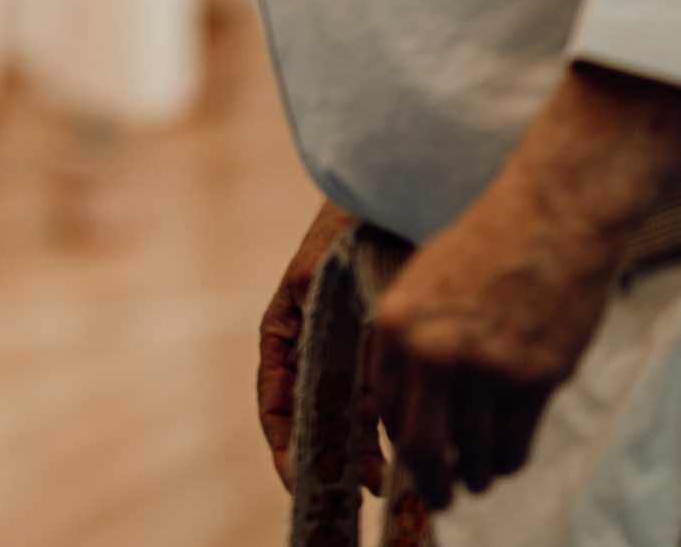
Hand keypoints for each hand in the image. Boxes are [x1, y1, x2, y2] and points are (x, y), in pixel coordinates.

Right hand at [256, 199, 373, 495]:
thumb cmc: (353, 226)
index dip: (284, 443)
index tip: (298, 476)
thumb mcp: (329, 280)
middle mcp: (311, 344)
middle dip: (330, 458)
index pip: (275, 398)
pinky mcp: (380, 346)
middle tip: (359, 489)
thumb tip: (355, 403)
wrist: (392, 191)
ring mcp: (344, 346)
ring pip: (345, 413)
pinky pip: (376, 395)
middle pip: (312, 415)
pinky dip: (386, 425)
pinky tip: (405, 447)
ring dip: (360, 451)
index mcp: (284, 327)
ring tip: (385, 482)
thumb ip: (330, 333)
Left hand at [358, 175, 614, 502]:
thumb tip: (403, 408)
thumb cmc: (488, 244)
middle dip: (428, 483)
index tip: (411, 463)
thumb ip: (409, 340)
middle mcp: (434, 350)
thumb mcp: (424, 282)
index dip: (400, 446)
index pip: (387, 411)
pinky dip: (509, 463)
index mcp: (396, 323)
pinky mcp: (536, 378)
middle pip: (423, 447)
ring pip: (473, 453)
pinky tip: (507, 462)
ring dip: (474, 477)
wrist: (553, 214)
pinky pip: (515, 445)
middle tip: (438, 498)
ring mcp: (487, 366)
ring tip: (477, 481)